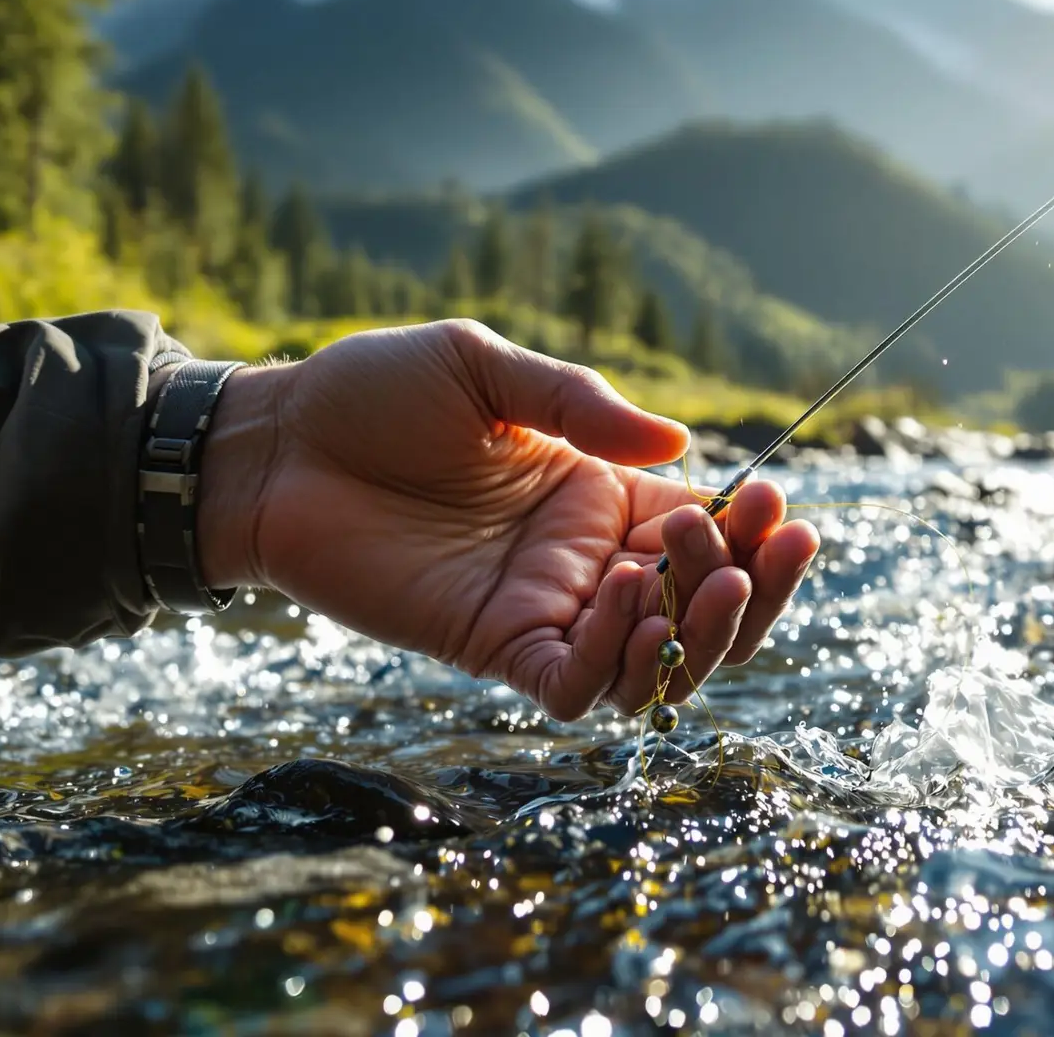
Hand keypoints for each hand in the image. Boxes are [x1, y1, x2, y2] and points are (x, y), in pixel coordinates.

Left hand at [194, 320, 818, 720]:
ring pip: (654, 662)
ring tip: (716, 581)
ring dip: (703, 634)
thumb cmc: (372, 395)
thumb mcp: (485, 369)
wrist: (274, 446)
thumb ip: (579, 405)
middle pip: (699, 608)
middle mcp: (583, 561)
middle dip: (750, 588)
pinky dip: (618, 663)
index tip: (779, 503)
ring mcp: (541, 609)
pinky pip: (575, 684)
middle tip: (758, 549)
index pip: (704, 531)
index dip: (752, 529)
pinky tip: (631, 605)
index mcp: (597, 495)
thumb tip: (679, 447)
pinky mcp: (491, 646)